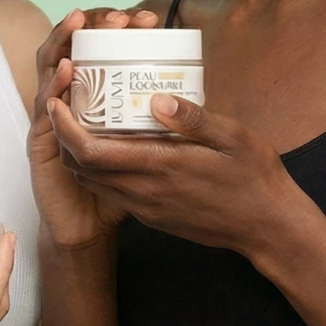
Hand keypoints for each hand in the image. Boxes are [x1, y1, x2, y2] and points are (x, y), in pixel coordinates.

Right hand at [28, 8, 160, 250]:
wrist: (93, 228)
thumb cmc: (126, 190)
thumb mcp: (160, 150)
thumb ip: (171, 126)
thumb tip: (187, 93)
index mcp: (97, 102)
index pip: (100, 54)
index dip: (116, 33)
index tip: (148, 20)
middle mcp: (71, 105)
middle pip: (73, 53)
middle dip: (89, 28)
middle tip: (121, 16)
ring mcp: (52, 121)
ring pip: (52, 72)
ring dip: (64, 44)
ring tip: (81, 21)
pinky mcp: (40, 142)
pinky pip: (43, 109)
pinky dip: (53, 86)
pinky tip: (67, 68)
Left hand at [49, 90, 314, 260]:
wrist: (268, 228)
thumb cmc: (255, 177)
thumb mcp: (234, 137)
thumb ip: (194, 118)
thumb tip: (157, 98)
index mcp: (161, 167)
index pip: (91, 152)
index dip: (65, 128)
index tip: (57, 102)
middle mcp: (145, 192)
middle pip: (82, 168)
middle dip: (64, 138)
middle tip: (66, 105)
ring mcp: (147, 208)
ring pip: (94, 182)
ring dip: (79, 155)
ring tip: (83, 122)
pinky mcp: (152, 217)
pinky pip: (113, 192)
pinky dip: (99, 169)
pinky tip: (113, 147)